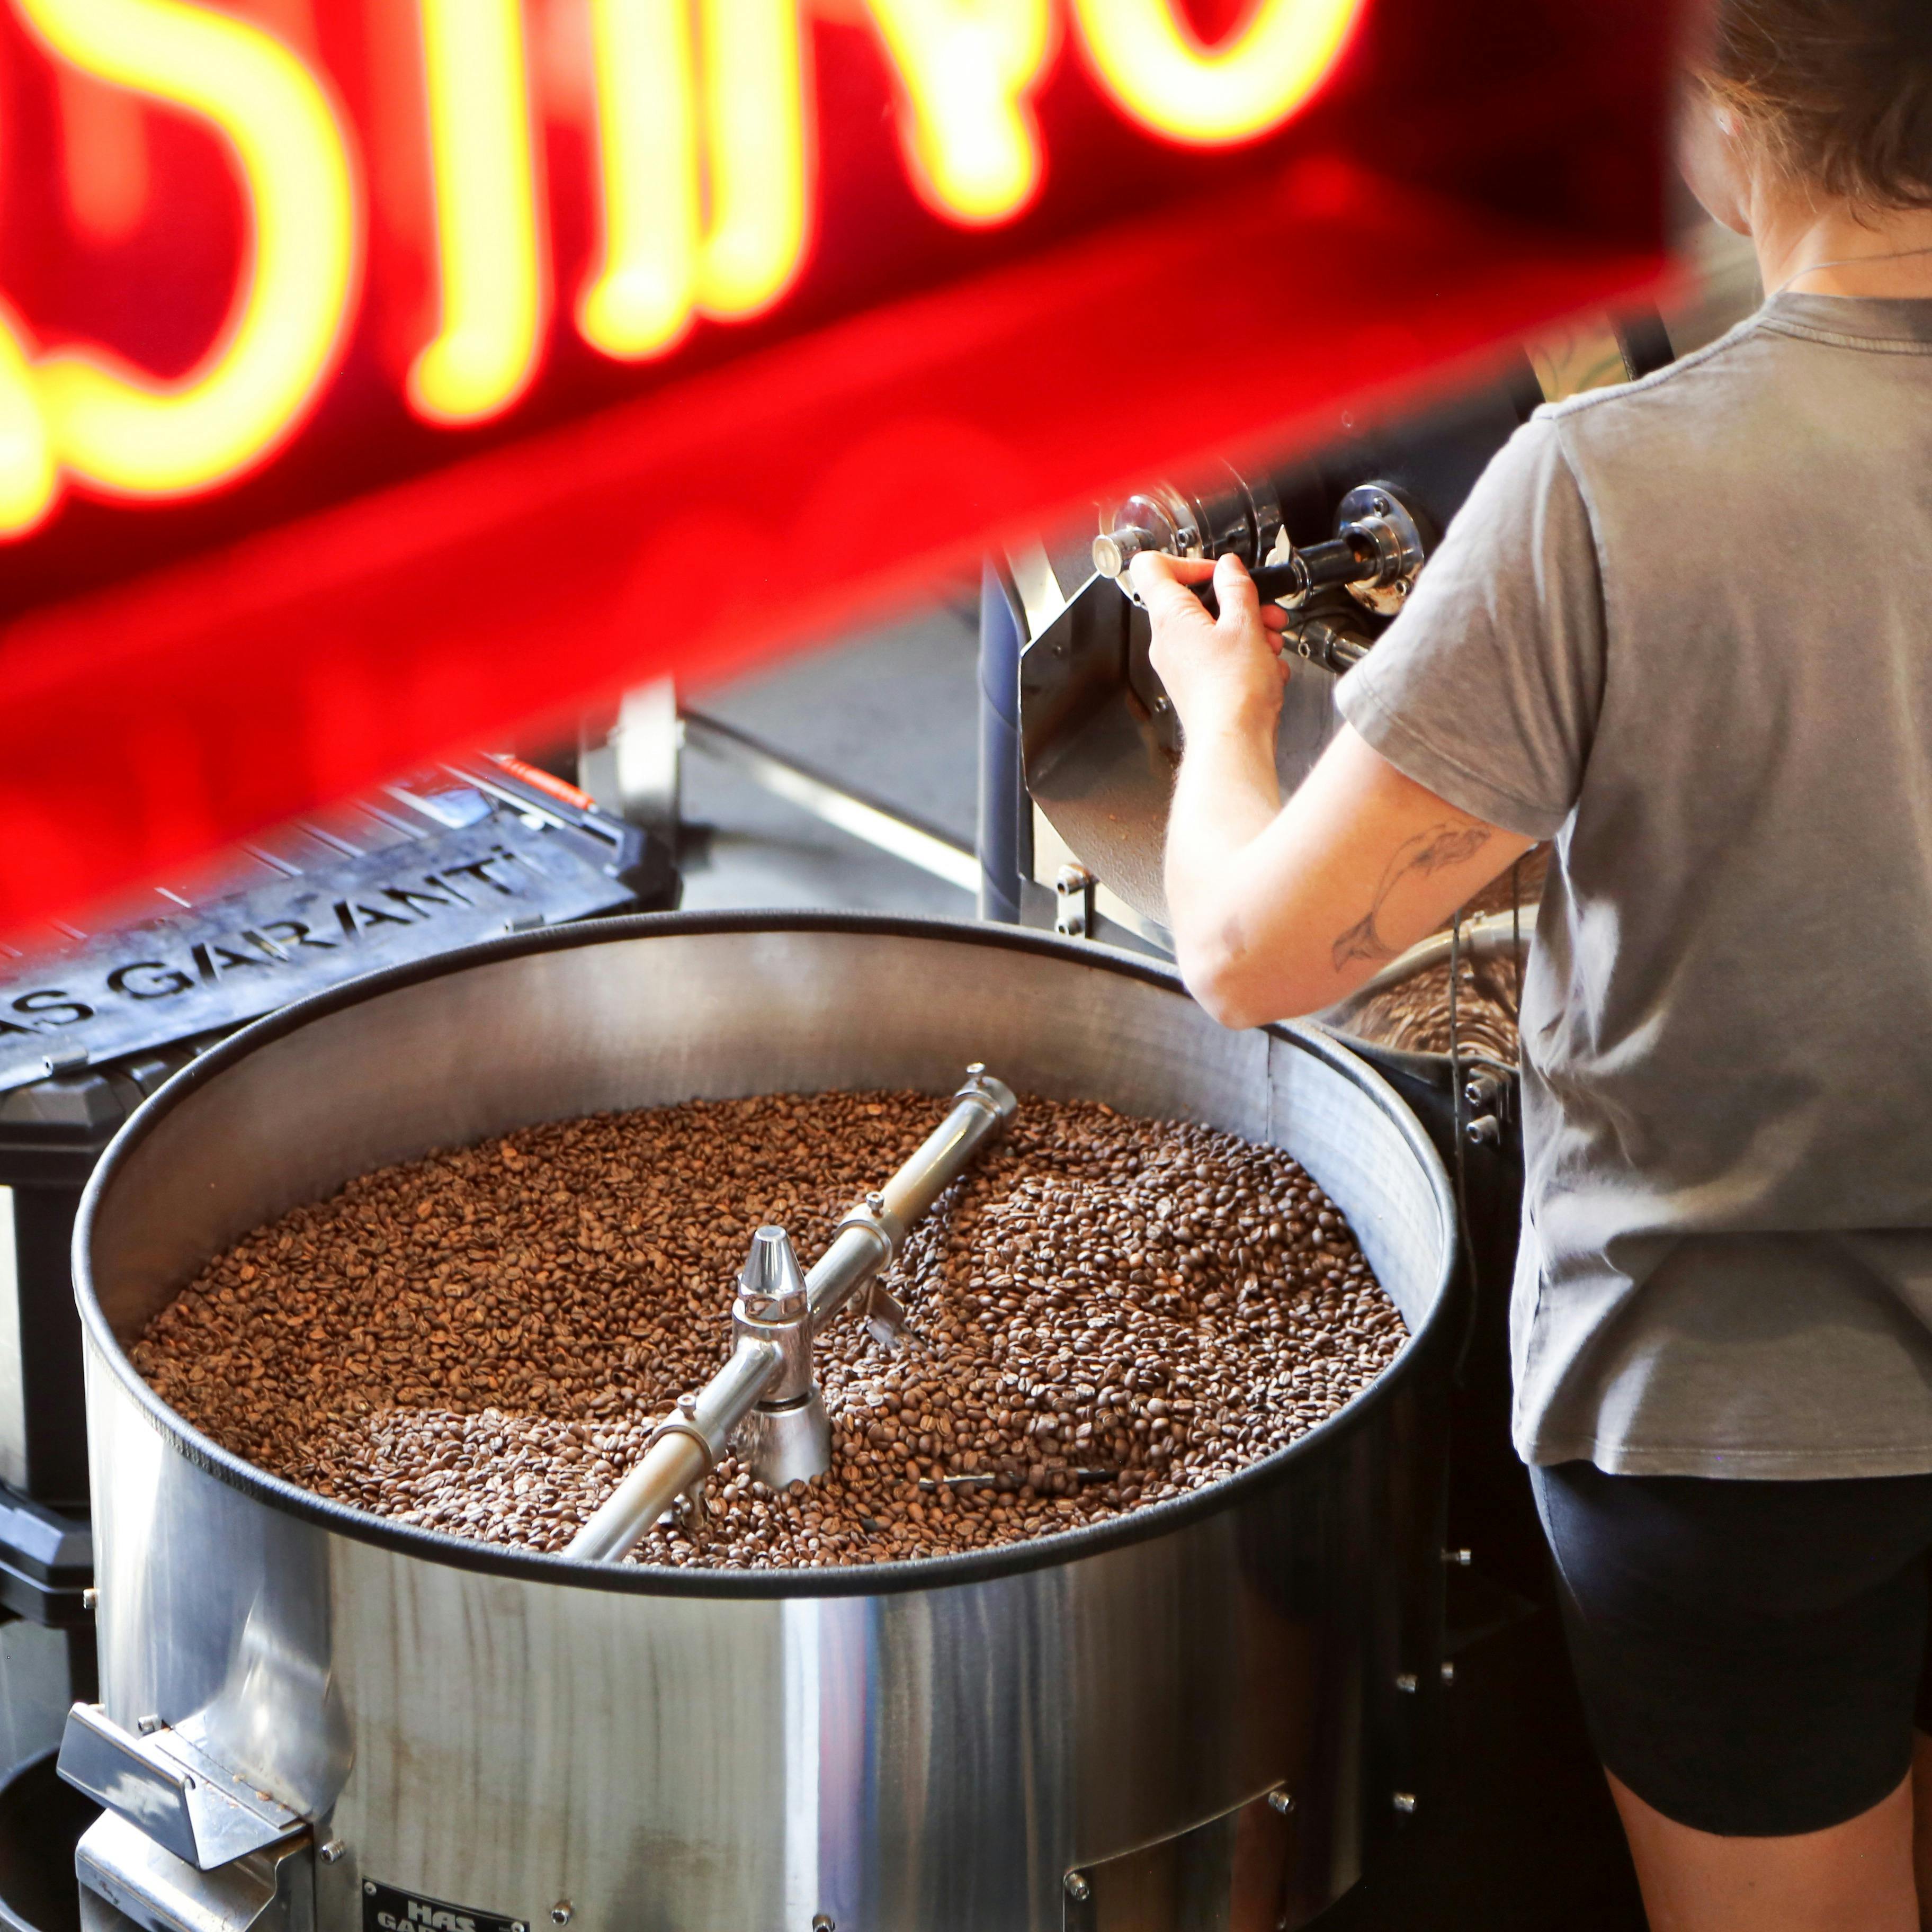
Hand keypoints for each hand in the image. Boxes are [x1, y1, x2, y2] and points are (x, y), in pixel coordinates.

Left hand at [1131, 551, 1289, 744]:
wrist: (1233, 742)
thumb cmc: (1232, 692)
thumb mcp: (1245, 624)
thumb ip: (1237, 588)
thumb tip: (1229, 568)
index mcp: (1169, 618)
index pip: (1152, 566)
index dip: (1187, 561)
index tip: (1219, 572)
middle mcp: (1166, 641)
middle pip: (1195, 602)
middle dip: (1236, 603)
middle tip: (1263, 611)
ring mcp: (1178, 665)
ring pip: (1212, 631)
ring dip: (1247, 630)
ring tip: (1271, 642)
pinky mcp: (1193, 685)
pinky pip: (1217, 657)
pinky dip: (1243, 656)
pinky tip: (1266, 667)